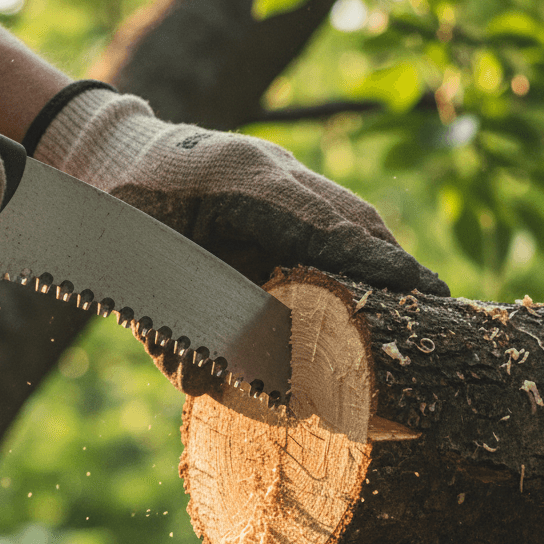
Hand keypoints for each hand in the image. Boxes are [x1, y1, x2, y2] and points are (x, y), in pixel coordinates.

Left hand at [31, 84, 449, 296]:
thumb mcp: (132, 271)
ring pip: (343, 208)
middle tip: (437, 301)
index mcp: (237, 182)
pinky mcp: (272, 176)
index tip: (423, 291)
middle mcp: (266, 168)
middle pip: (349, 213)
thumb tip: (207, 386)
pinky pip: (324, 210)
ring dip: (377, 251)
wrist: (106, 157)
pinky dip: (349, 243)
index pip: (324, 226)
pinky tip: (362, 274)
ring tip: (413, 294)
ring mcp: (272, 166)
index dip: (376, 261)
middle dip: (393, 260)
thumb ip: (167, 328)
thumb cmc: (113, 215)